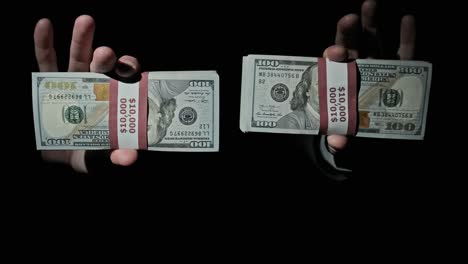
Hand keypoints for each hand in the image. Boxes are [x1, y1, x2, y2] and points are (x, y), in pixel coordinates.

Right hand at [34, 15, 139, 172]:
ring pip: (77, 57)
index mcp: (113, 101)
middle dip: (107, 58)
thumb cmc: (85, 154)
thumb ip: (113, 157)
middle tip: (106, 53)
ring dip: (81, 39)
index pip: (126, 82)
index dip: (129, 73)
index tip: (131, 68)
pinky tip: (44, 25)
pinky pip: (45, 61)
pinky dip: (44, 43)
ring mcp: (73, 82)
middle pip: (104, 67)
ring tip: (86, 22)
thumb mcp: (98, 159)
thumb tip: (128, 158)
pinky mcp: (50, 83)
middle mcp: (97, 86)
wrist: (57, 155)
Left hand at [325, 0, 414, 150]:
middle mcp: (357, 70)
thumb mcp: (343, 136)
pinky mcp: (401, 71)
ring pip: (375, 42)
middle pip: (351, 46)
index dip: (332, 56)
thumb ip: (338, 137)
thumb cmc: (352, 130)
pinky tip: (407, 20)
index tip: (335, 53)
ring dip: (372, 24)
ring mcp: (379, 67)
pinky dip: (407, 36)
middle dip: (349, 32)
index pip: (332, 65)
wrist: (373, 134)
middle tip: (350, 18)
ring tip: (369, 4)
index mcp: (339, 81)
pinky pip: (405, 53)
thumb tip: (337, 143)